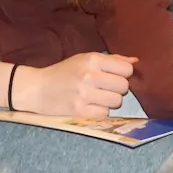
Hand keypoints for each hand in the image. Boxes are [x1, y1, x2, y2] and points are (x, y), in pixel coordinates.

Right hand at [15, 53, 135, 118]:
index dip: (123, 74)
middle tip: (105, 88)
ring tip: (97, 97)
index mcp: (92, 59)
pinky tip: (90, 106)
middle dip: (117, 89)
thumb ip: (111, 60)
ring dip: (110, 101)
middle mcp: (89, 75)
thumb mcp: (84, 59)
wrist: (37, 88)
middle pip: (124, 86)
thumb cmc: (63, 72)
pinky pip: (105, 113)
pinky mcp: (79, 111)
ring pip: (117, 101)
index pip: (126, 69)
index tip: (114, 76)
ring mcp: (84, 94)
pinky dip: (100, 111)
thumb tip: (136, 61)